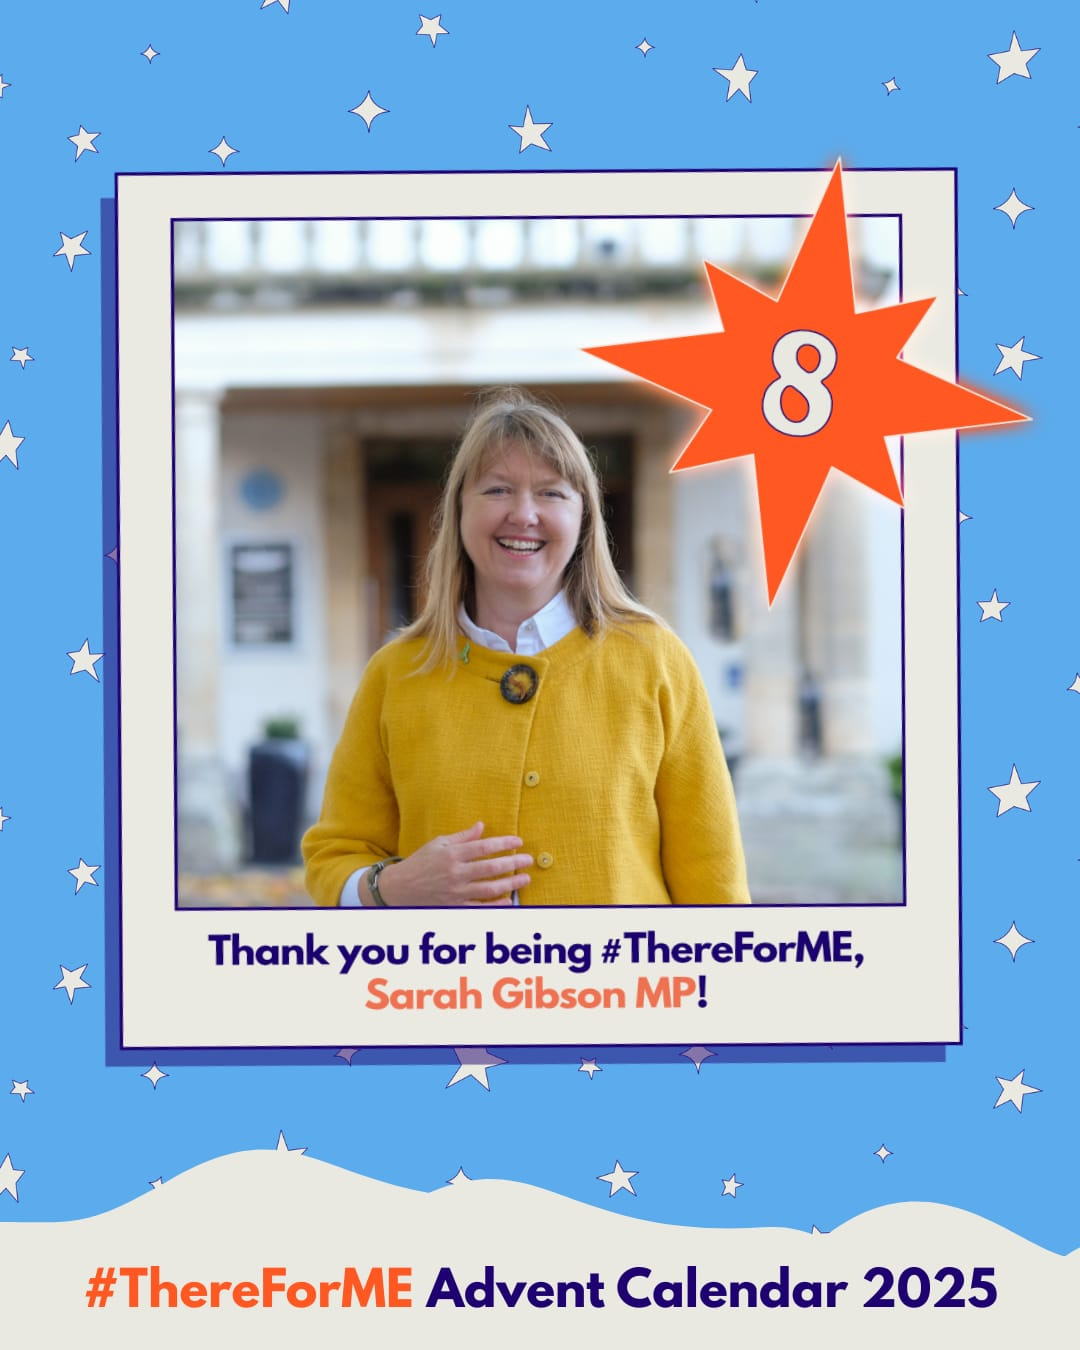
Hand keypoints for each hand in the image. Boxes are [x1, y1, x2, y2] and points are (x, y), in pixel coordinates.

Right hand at [374, 822, 530, 907]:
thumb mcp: (438, 844)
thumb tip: (482, 826)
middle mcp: (455, 874)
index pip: (483, 847)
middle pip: (490, 868)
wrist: (398, 889)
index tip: (519, 841)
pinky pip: (480, 908)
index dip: (503, 843)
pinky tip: (510, 901)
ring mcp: (455, 892)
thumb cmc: (420, 863)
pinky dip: (497, 905)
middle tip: (529, 860)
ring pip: (489, 889)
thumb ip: (462, 837)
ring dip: (510, 884)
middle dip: (513, 863)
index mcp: (451, 855)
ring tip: (525, 879)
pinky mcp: (454, 907)